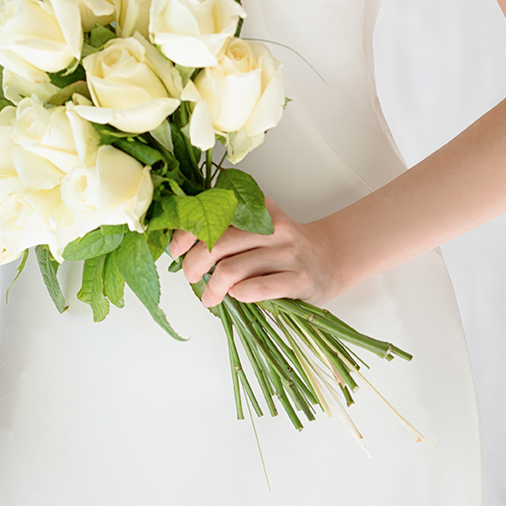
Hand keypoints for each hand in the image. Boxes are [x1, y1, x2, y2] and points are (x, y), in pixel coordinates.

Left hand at [172, 206, 347, 310]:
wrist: (330, 258)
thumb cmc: (284, 248)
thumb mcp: (258, 226)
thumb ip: (226, 228)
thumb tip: (181, 245)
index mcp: (258, 208)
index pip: (211, 213)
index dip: (185, 232)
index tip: (176, 249)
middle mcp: (273, 227)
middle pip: (216, 243)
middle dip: (193, 265)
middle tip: (191, 277)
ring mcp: (287, 253)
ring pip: (231, 269)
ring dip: (212, 288)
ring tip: (209, 297)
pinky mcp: (299, 278)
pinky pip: (257, 288)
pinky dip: (238, 295)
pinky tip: (235, 297)